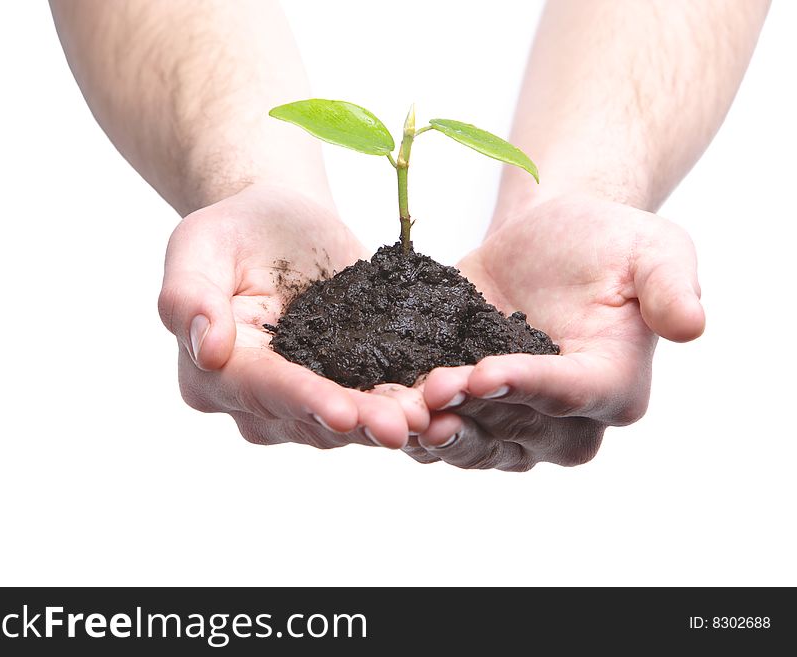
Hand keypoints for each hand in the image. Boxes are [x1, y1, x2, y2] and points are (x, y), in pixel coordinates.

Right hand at [158, 184, 428, 449]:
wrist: (282, 226)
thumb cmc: (237, 228)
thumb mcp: (200, 244)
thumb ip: (189, 296)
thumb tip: (205, 350)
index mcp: (215, 372)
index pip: (260, 389)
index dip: (301, 400)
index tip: (339, 410)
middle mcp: (256, 401)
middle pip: (308, 416)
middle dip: (355, 421)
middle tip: (400, 425)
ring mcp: (305, 398)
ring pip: (347, 420)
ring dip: (387, 419)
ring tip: (428, 416)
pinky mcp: (346, 385)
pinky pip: (377, 399)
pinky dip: (407, 402)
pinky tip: (441, 402)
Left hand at [410, 194, 704, 469]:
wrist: (547, 242)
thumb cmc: (605, 241)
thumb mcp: (651, 248)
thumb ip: (669, 285)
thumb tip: (692, 325)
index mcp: (613, 385)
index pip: (573, 396)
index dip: (530, 387)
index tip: (487, 371)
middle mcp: (564, 421)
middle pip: (515, 430)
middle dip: (471, 412)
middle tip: (430, 389)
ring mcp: (511, 421)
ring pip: (472, 442)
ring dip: (434, 430)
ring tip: (399, 410)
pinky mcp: (467, 408)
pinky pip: (437, 425)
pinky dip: (406, 422)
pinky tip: (377, 406)